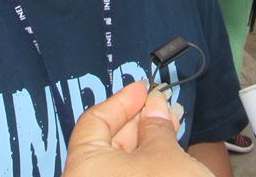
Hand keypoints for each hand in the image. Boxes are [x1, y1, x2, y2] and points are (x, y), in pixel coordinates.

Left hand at [63, 82, 212, 176]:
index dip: (121, 101)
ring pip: (119, 165)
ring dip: (145, 143)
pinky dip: (146, 166)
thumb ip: (156, 127)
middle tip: (161, 106)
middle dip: (136, 122)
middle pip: (105, 143)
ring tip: (171, 126)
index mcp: (83, 166)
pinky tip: (168, 154)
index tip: (142, 88)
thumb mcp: (165, 155)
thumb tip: (154, 107)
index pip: (94, 121)